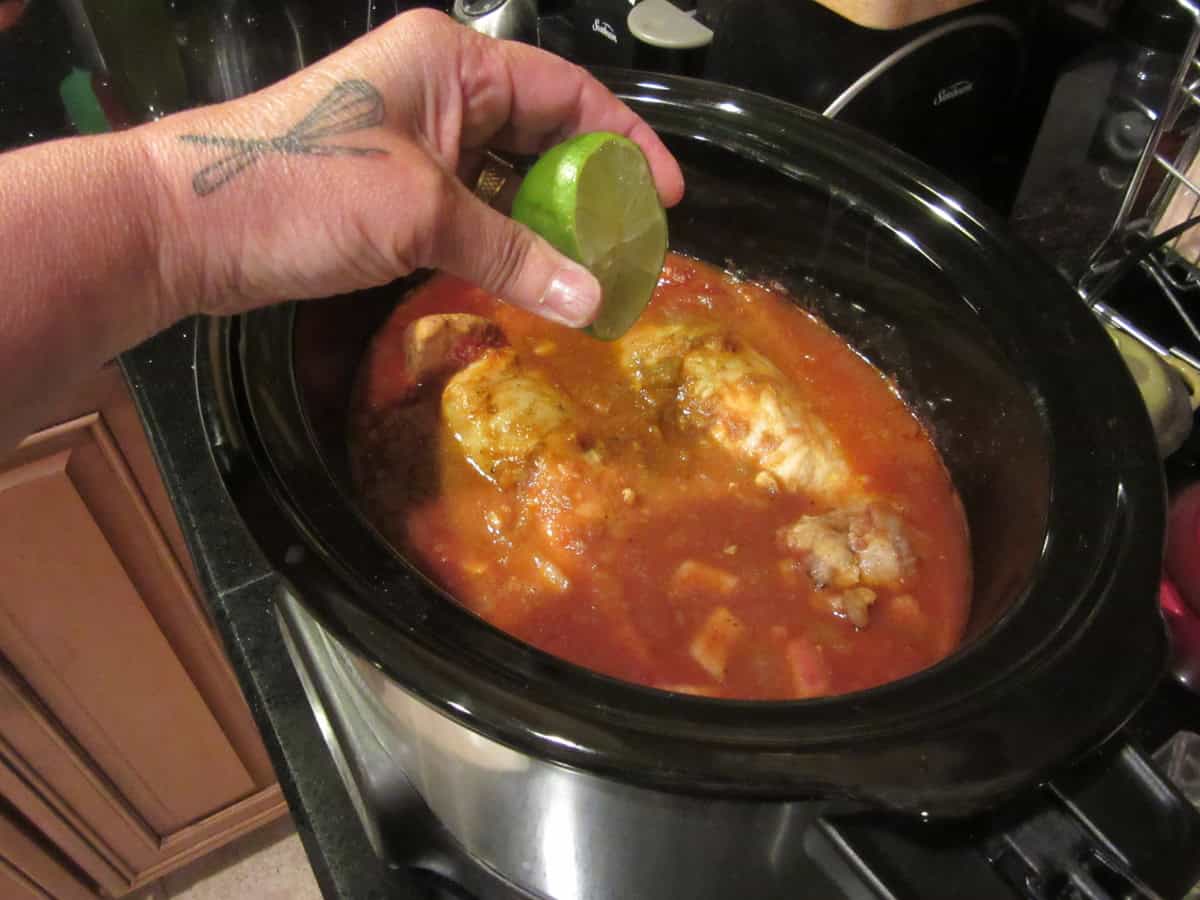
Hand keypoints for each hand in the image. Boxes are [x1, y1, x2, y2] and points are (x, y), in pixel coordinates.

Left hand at [138, 9, 684, 326]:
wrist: (187, 226)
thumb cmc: (301, 192)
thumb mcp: (422, 217)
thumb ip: (515, 255)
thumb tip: (595, 299)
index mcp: (453, 62)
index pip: (568, 94)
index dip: (628, 143)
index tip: (669, 197)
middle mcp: (440, 90)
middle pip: (543, 136)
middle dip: (590, 191)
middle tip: (631, 247)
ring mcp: (415, 140)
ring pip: (507, 178)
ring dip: (546, 224)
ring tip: (593, 272)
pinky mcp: (393, 187)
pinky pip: (471, 208)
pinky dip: (504, 241)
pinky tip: (532, 277)